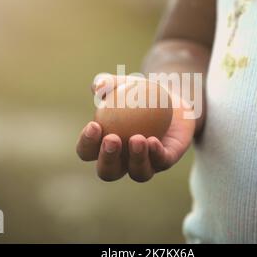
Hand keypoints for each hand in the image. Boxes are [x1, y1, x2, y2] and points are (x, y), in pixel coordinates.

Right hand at [76, 74, 195, 181]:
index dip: (87, 143)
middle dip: (108, 159)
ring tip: (136, 139)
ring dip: (136, 159)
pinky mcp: (166, 160)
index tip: (94, 125)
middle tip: (112, 139)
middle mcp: (121, 162)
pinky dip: (156, 153)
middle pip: (108, 172)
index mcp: (103, 146)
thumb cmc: (137, 92)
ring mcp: (145, 164)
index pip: (87, 151)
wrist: (169, 98)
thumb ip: (108, 83)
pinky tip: (153, 140)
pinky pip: (161, 161)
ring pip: (138, 173)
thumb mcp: (122, 83)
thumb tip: (98, 86)